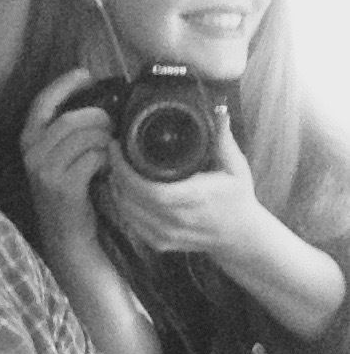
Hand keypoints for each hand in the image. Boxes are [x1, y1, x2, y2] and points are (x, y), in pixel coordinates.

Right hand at [20, 68, 113, 245]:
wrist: (65, 235)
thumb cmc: (68, 190)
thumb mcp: (57, 156)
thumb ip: (66, 131)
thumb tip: (98, 102)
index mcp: (28, 140)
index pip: (43, 102)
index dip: (65, 84)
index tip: (86, 75)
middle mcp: (32, 153)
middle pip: (70, 119)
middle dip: (97, 117)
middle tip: (111, 124)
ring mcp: (46, 171)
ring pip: (84, 137)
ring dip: (104, 139)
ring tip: (109, 148)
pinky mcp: (64, 186)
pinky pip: (93, 158)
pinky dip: (106, 158)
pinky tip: (107, 167)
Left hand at [108, 115, 263, 258]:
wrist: (240, 237)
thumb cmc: (238, 198)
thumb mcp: (236, 167)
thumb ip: (224, 139)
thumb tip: (220, 110)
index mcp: (195, 198)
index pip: (152, 190)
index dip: (127, 171)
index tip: (117, 147)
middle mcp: (179, 220)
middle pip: (133, 199)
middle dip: (117, 174)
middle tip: (112, 152)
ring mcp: (168, 235)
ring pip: (128, 212)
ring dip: (115, 188)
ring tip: (114, 167)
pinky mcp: (161, 243)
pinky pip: (132, 224)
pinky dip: (121, 205)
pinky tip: (119, 189)